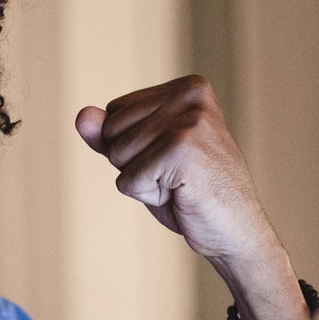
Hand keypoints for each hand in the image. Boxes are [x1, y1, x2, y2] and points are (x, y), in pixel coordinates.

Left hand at [75, 75, 279, 263]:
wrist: (237, 232)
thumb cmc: (191, 194)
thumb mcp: (146, 156)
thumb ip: (111, 134)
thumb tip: (81, 116)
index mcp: (188, 87)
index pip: (116, 111)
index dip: (133, 146)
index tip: (173, 160)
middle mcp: (190, 95)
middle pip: (111, 129)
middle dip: (134, 162)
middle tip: (177, 177)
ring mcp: (188, 120)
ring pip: (117, 154)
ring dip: (142, 181)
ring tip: (181, 185)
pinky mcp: (181, 149)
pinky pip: (128, 179)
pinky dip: (149, 197)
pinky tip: (182, 196)